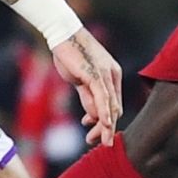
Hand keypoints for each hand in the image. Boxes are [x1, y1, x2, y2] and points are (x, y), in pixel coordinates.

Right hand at [52, 28, 123, 146]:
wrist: (63, 34)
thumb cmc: (71, 55)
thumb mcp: (80, 80)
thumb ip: (88, 97)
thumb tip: (91, 116)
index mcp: (111, 76)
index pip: (113, 105)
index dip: (107, 122)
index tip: (95, 134)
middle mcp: (112, 76)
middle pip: (115, 108)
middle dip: (108, 128)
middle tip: (101, 143)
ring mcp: (105, 74)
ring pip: (110, 105)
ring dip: (107, 125)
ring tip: (102, 140)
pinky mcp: (95, 74)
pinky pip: (102, 97)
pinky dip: (104, 112)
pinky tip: (103, 124)